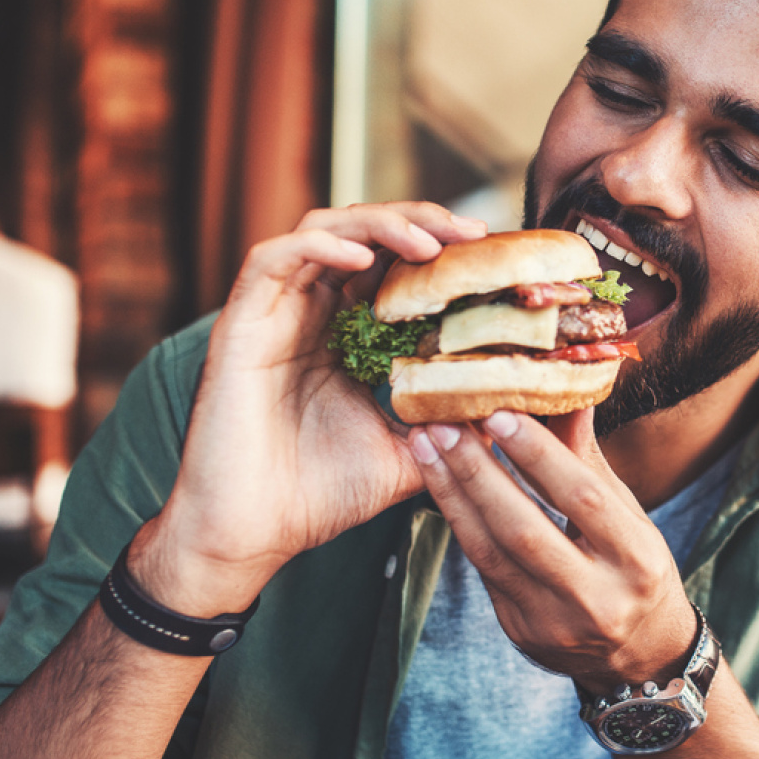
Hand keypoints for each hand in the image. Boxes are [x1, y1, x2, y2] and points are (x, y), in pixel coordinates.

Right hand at [136, 203, 487, 614]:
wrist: (250, 535)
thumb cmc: (317, 497)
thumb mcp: (408, 456)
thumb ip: (454, 430)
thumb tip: (518, 415)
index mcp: (345, 336)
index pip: (393, 266)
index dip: (440, 250)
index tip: (491, 255)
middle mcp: (309, 314)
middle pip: (365, 234)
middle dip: (421, 222)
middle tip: (473, 234)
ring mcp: (273, 315)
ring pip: (322, 230)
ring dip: (378, 224)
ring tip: (428, 243)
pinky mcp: (240, 324)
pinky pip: (271, 260)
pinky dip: (317, 246)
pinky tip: (359, 255)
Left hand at [409, 408, 695, 690]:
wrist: (637, 654)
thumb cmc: (634, 568)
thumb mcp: (629, 516)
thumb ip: (589, 461)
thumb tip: (568, 392)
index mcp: (636, 559)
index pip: (582, 499)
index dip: (538, 455)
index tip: (500, 412)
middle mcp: (597, 597)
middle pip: (525, 530)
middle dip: (478, 473)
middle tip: (443, 426)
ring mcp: (554, 622)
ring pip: (492, 553)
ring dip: (453, 495)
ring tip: (426, 447)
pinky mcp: (520, 631)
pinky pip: (483, 569)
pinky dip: (460, 522)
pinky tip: (441, 485)